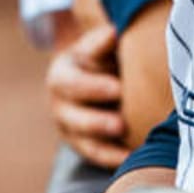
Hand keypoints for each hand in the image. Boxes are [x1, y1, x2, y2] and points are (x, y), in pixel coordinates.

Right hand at [46, 23, 127, 168]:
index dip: (93, 87)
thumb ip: (101, 43)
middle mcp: (61, 106)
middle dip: (97, 122)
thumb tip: (112, 32)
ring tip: (128, 147)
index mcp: (61, 76)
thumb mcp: (95, 47)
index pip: (72, 83)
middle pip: (73, 117)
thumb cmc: (98, 58)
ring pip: (83, 142)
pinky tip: (132, 158)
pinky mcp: (84, 146)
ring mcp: (70, 129)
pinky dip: (114, 159)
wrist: (91, 78)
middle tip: (121, 123)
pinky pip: (97, 157)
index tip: (118, 88)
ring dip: (105, 145)